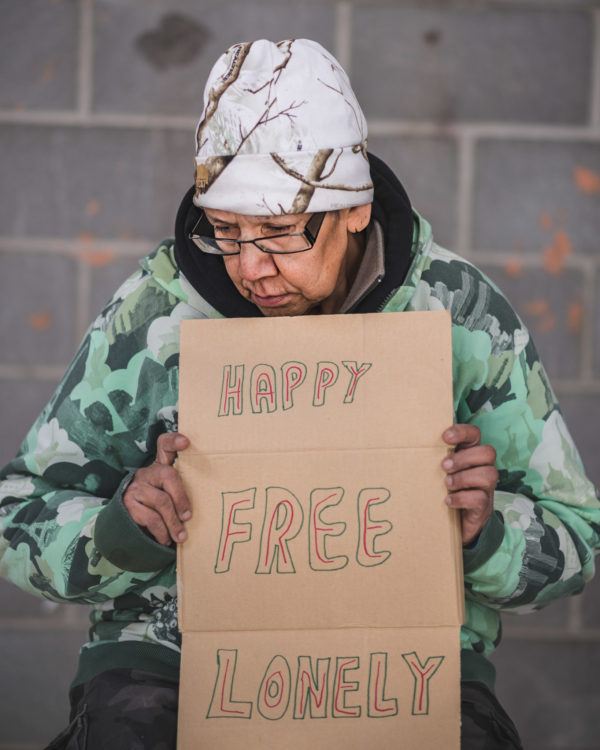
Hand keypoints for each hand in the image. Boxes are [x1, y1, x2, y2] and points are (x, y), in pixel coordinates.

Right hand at [123, 432, 190, 545]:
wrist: (126, 519)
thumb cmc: (159, 504)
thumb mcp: (169, 493)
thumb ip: (182, 489)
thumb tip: (210, 500)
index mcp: (160, 466)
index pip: (164, 445)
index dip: (174, 441)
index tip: (186, 442)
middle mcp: (147, 472)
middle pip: (168, 476)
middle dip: (181, 498)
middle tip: (188, 517)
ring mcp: (137, 487)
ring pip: (160, 501)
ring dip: (173, 522)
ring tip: (181, 536)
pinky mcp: (128, 504)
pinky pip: (149, 518)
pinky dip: (161, 532)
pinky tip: (166, 539)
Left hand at [441, 424, 496, 546]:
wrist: (455, 525)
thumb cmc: (445, 490)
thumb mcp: (439, 471)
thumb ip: (434, 457)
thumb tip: (408, 444)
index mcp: (470, 454)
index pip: (475, 435)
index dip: (463, 432)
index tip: (445, 437)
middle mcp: (482, 468)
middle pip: (487, 453)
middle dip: (464, 458)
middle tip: (444, 466)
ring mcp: (485, 488)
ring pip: (489, 474)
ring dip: (464, 478)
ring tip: (446, 484)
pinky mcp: (483, 506)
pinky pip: (480, 498)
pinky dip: (462, 498)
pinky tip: (448, 500)